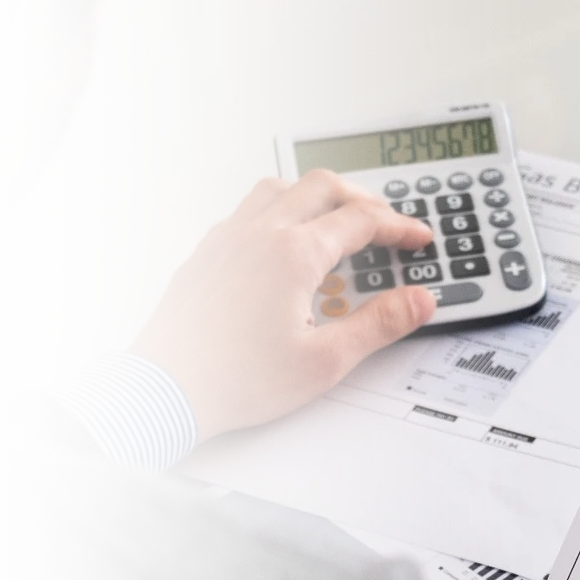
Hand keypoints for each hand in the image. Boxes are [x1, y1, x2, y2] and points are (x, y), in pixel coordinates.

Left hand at [128, 170, 435, 441]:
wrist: (162, 392)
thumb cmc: (233, 379)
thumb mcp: (326, 361)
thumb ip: (380, 325)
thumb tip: (417, 301)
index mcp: (293, 254)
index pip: (362, 220)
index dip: (399, 227)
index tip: (416, 239)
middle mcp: (259, 234)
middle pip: (323, 187)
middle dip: (363, 201)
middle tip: (385, 225)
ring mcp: (228, 239)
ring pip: (281, 188)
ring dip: (318, 196)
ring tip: (338, 220)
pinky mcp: (206, 254)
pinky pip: (249, 209)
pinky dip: (280, 210)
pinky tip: (284, 239)